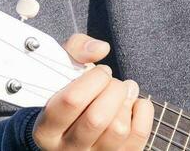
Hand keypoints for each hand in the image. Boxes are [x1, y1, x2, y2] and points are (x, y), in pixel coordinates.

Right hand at [34, 35, 153, 150]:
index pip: (72, 101)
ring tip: (124, 90)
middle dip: (113, 90)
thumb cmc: (66, 94)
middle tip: (112, 82)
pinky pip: (138, 136)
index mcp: (46, 129)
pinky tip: (134, 103)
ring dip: (127, 101)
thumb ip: (76, 50)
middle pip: (97, 118)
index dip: (93, 79)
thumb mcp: (61, 69)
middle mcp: (68, 149)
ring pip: (118, 130)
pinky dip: (143, 113)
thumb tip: (100, 49)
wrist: (70, 128)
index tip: (101, 71)